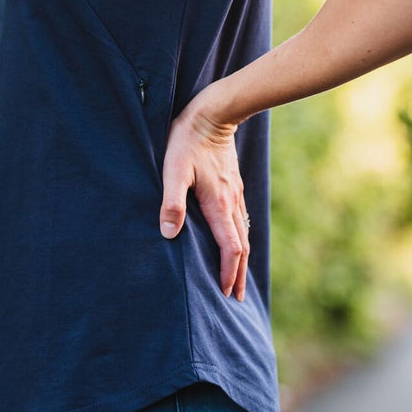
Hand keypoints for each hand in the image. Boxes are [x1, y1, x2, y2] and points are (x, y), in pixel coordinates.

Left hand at [159, 86, 249, 300]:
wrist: (214, 112)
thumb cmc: (187, 141)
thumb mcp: (173, 170)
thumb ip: (171, 202)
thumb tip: (168, 234)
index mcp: (218, 205)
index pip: (230, 248)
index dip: (229, 273)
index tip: (226, 294)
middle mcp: (231, 204)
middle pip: (242, 247)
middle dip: (239, 275)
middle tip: (237, 299)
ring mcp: (235, 194)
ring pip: (243, 234)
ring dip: (241, 259)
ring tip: (238, 278)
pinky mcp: (233, 185)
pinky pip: (240, 220)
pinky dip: (240, 240)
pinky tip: (234, 241)